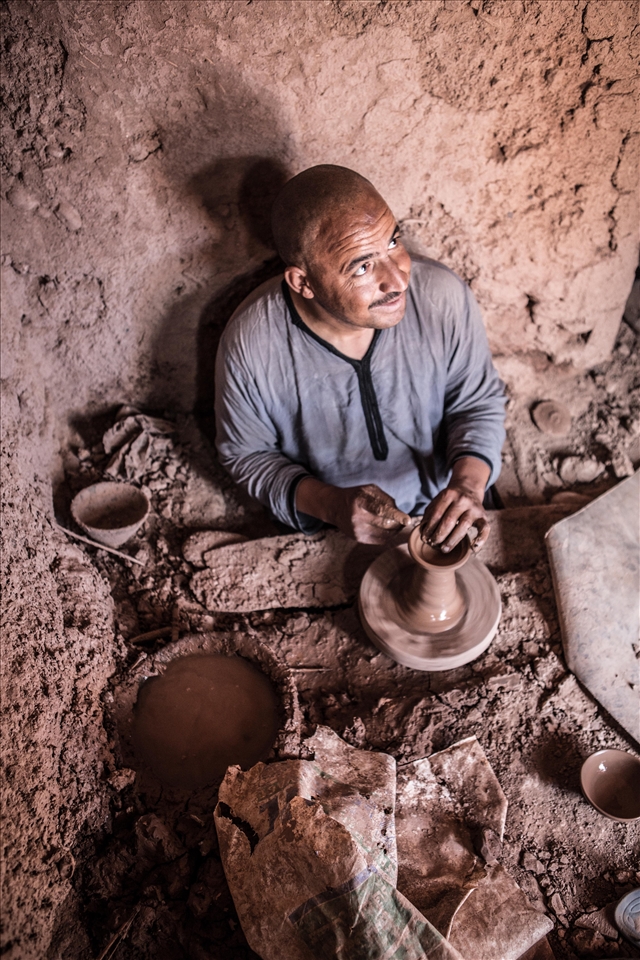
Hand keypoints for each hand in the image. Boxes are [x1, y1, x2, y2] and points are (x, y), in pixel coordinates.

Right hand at [296, 479, 410, 544]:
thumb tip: (400, 513)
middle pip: (385, 524)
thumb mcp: (368, 490)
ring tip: (397, 524)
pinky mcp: (358, 538)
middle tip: (404, 520)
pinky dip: (388, 536)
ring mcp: (356, 530)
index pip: (380, 510)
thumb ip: (385, 499)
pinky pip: (379, 540)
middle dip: (398, 523)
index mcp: (359, 501)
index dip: (395, 515)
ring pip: (384, 534)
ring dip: (395, 530)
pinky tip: (388, 529)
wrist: (335, 507)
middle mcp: (356, 517)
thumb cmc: (356, 496)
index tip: (407, 519)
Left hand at [420, 457, 490, 553]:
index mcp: (448, 495)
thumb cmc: (449, 499)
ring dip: (452, 540)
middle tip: (433, 544)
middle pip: (449, 521)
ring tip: (444, 549)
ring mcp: (474, 508)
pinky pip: (484, 529)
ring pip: (463, 526)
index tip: (424, 537)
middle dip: (439, 536)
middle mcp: (462, 500)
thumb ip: (430, 513)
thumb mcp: (438, 500)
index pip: (437, 514)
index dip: (429, 528)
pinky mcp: (483, 516)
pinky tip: (473, 548)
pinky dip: (481, 539)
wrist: (468, 488)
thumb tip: (422, 532)